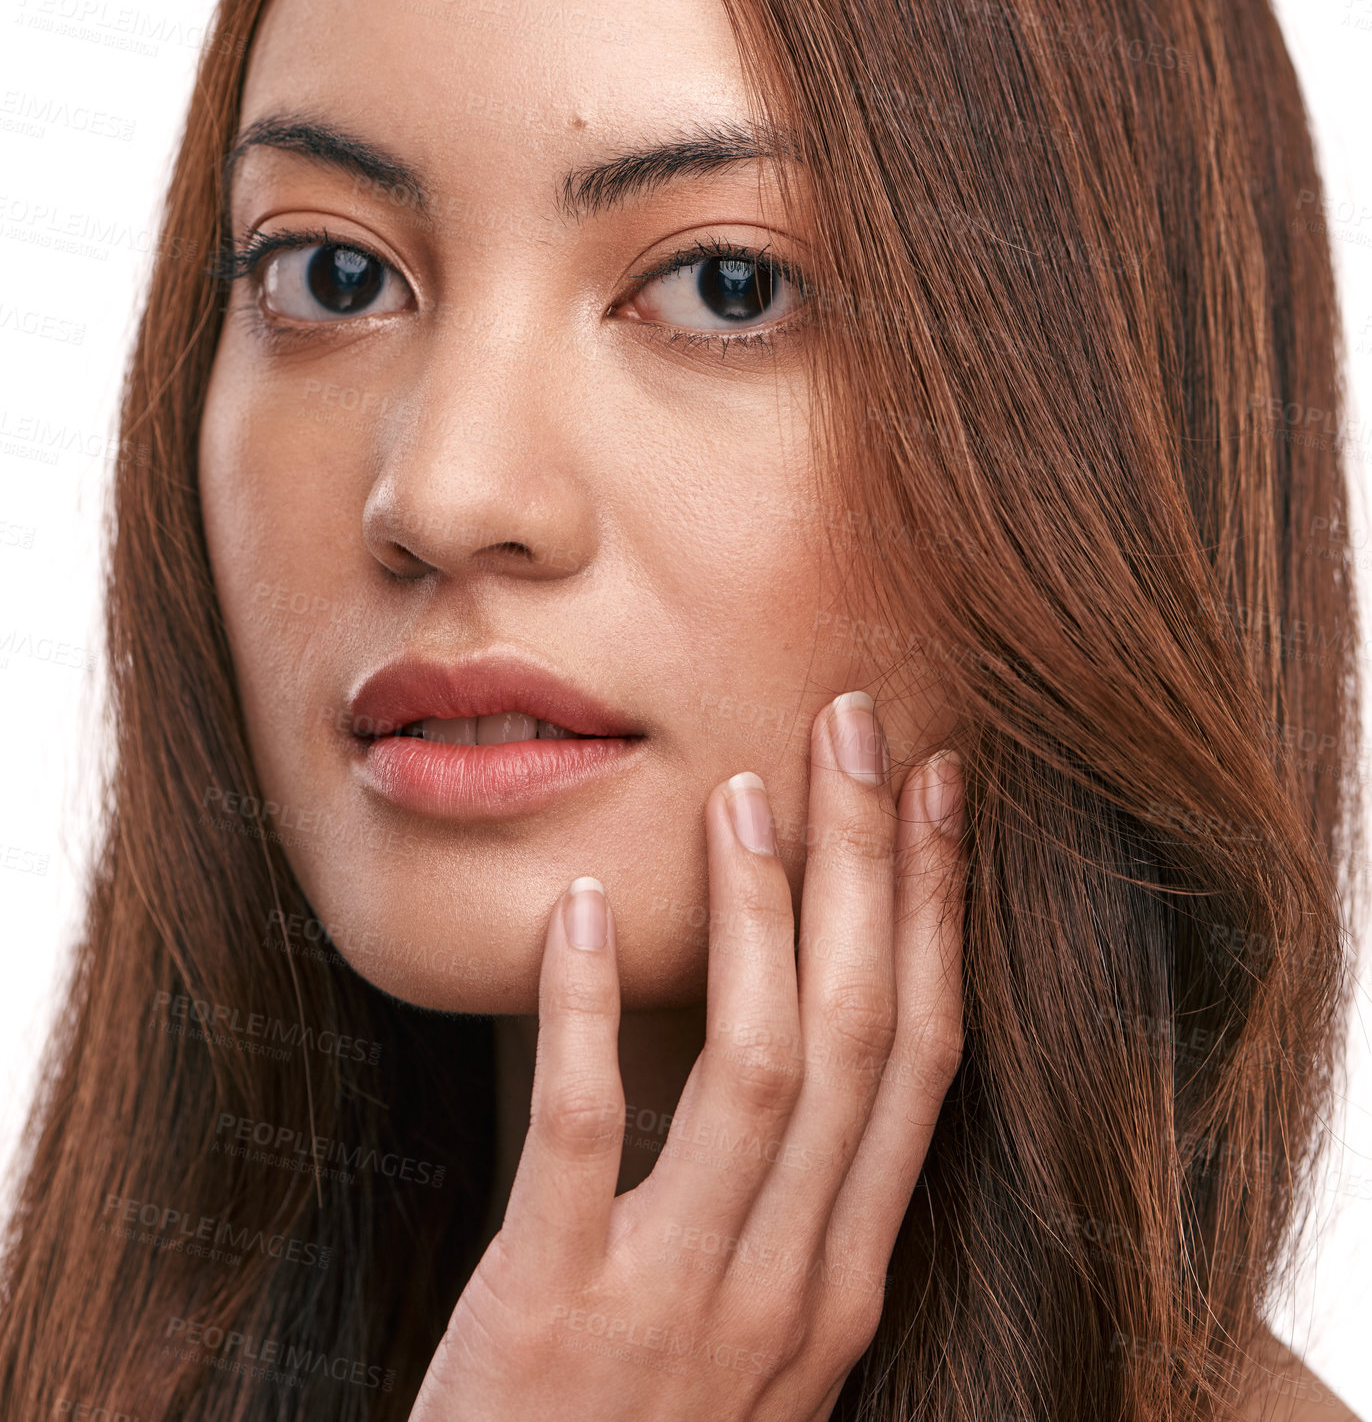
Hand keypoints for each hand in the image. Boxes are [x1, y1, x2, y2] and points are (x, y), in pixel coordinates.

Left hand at [407, 691, 965, 1421]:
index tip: (935, 795)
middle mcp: (794, 1285)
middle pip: (866, 1033)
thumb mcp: (750, 1328)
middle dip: (871, 866)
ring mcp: (683, 1304)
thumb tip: (800, 1033)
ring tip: (738, 795)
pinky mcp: (554, 1312)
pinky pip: (588, 1132)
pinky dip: (588, 1011)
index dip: (937, 914)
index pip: (924, 1059)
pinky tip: (575, 915)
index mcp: (845, 1275)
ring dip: (760, 914)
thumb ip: (786, 1202)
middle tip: (855, 730)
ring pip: (763, 1066)